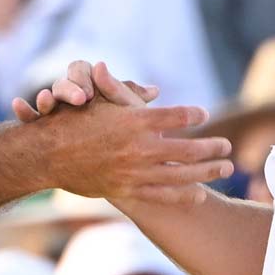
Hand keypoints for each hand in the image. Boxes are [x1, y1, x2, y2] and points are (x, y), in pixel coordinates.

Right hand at [12, 60, 157, 121]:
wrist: (103, 158)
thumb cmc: (121, 131)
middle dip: (68, 89)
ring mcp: (55, 110)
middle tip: (79, 100)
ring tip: (45, 102)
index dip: (83, 78)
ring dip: (45, 98)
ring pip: (45, 98)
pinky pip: (29, 116)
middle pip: (63, 83)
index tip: (90, 94)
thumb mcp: (128, 115)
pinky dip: (24, 110)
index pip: (81, 70)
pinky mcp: (41, 126)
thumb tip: (154, 90)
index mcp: (89, 84)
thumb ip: (133, 99)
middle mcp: (70, 94)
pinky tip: (17, 105)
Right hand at [29, 87, 230, 205]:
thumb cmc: (71, 122)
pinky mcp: (128, 190)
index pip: (177, 116)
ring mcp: (135, 171)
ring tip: (226, 168)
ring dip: (207, 171)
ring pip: (181, 174)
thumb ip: (118, 89)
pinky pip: (163, 194)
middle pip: (188, 149)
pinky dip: (184, 194)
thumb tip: (136, 80)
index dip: (195, 115)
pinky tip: (200, 193)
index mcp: (134, 120)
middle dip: (212, 148)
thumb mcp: (97, 101)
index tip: (204, 115)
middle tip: (227, 146)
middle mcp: (139, 147)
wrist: (46, 156)